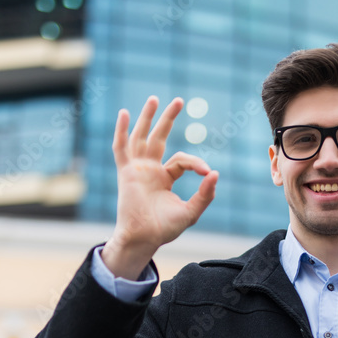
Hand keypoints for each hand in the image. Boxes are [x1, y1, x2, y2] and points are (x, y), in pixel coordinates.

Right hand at [102, 96, 217, 278]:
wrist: (144, 238)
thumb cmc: (165, 229)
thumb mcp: (191, 211)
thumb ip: (205, 194)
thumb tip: (215, 173)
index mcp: (164, 178)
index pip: (181, 160)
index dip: (195, 163)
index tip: (207, 173)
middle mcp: (150, 170)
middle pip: (158, 138)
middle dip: (168, 119)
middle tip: (179, 100)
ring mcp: (137, 169)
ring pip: (141, 137)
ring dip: (148, 118)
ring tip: (155, 98)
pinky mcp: (127, 172)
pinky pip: (121, 148)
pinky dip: (121, 131)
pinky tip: (123, 114)